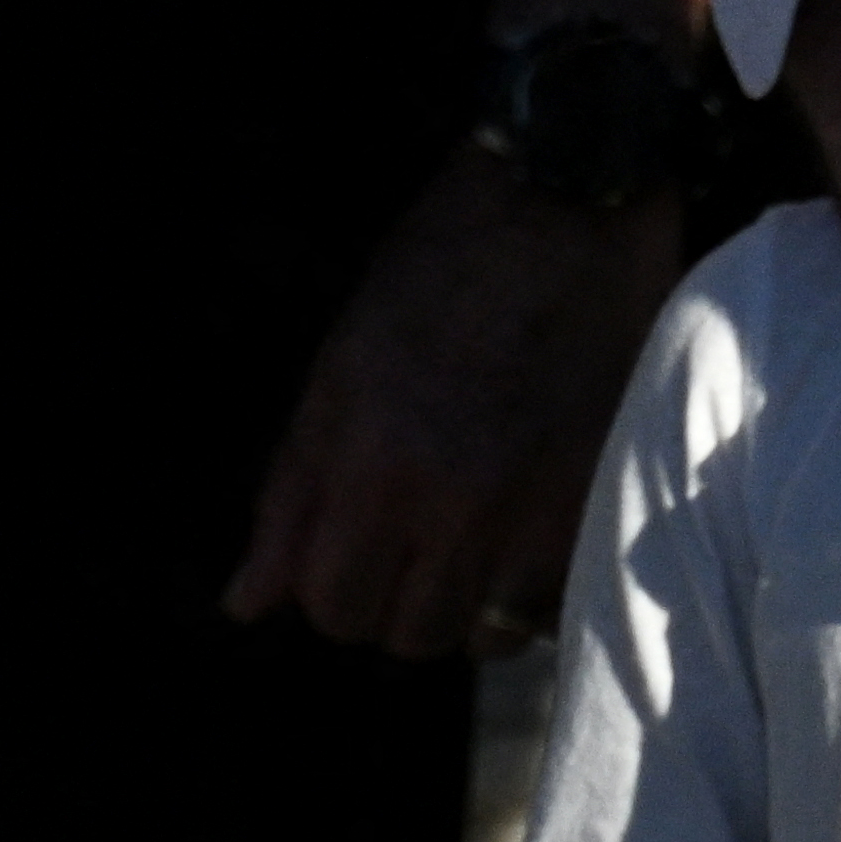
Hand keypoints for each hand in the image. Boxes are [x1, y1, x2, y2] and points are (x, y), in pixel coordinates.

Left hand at [220, 138, 682, 658]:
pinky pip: (544, 610)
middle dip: (393, 600)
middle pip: (402, 633)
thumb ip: (293, 494)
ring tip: (466, 540)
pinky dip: (525, 595)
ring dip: (461, 605)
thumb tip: (245, 603)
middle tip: (408, 542)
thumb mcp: (340, 369)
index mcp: (368, 463)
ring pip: (475, 636)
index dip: (330, 587)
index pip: (328, 605)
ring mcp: (528, 513)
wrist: (567, 205)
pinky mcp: (595, 507)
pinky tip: (518, 536)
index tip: (349, 552)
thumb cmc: (438, 273)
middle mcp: (446, 503)